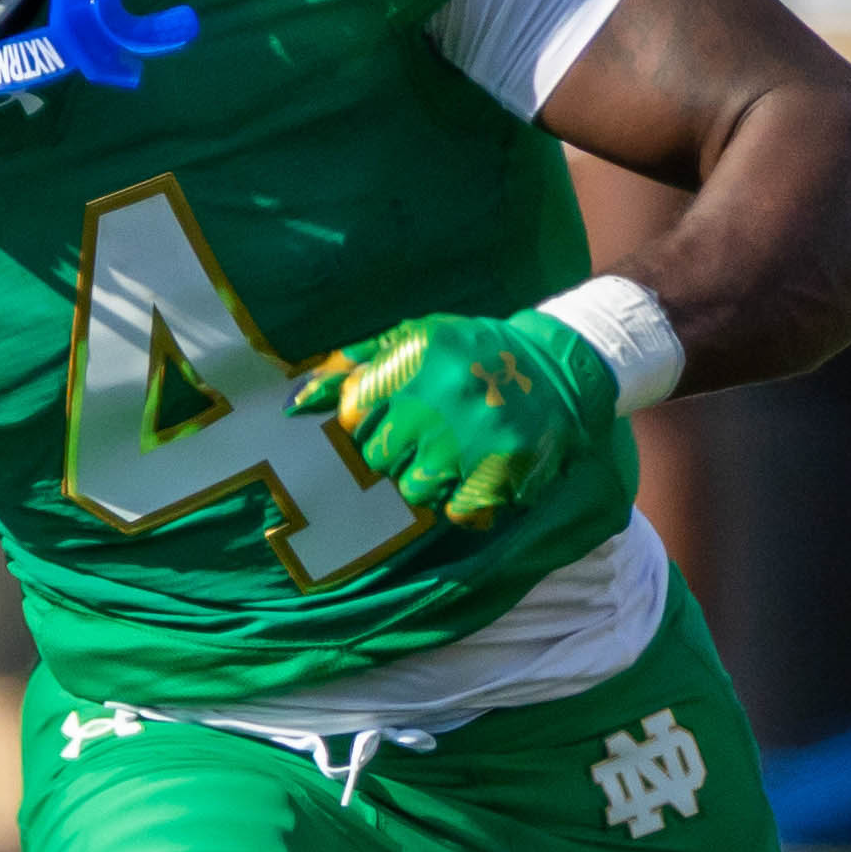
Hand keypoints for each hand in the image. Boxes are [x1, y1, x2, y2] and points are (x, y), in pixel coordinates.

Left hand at [290, 308, 615, 530]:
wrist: (556, 368)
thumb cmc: (470, 353)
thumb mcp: (412, 338)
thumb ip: (351, 366)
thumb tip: (294, 406)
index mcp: (413, 359)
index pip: (352, 414)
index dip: (368, 419)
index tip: (393, 412)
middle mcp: (438, 398)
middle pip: (377, 457)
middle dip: (397, 450)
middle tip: (430, 432)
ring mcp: (469, 440)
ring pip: (413, 490)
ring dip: (428, 479)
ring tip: (454, 452)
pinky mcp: (500, 473)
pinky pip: (457, 513)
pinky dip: (465, 502)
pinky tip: (478, 473)